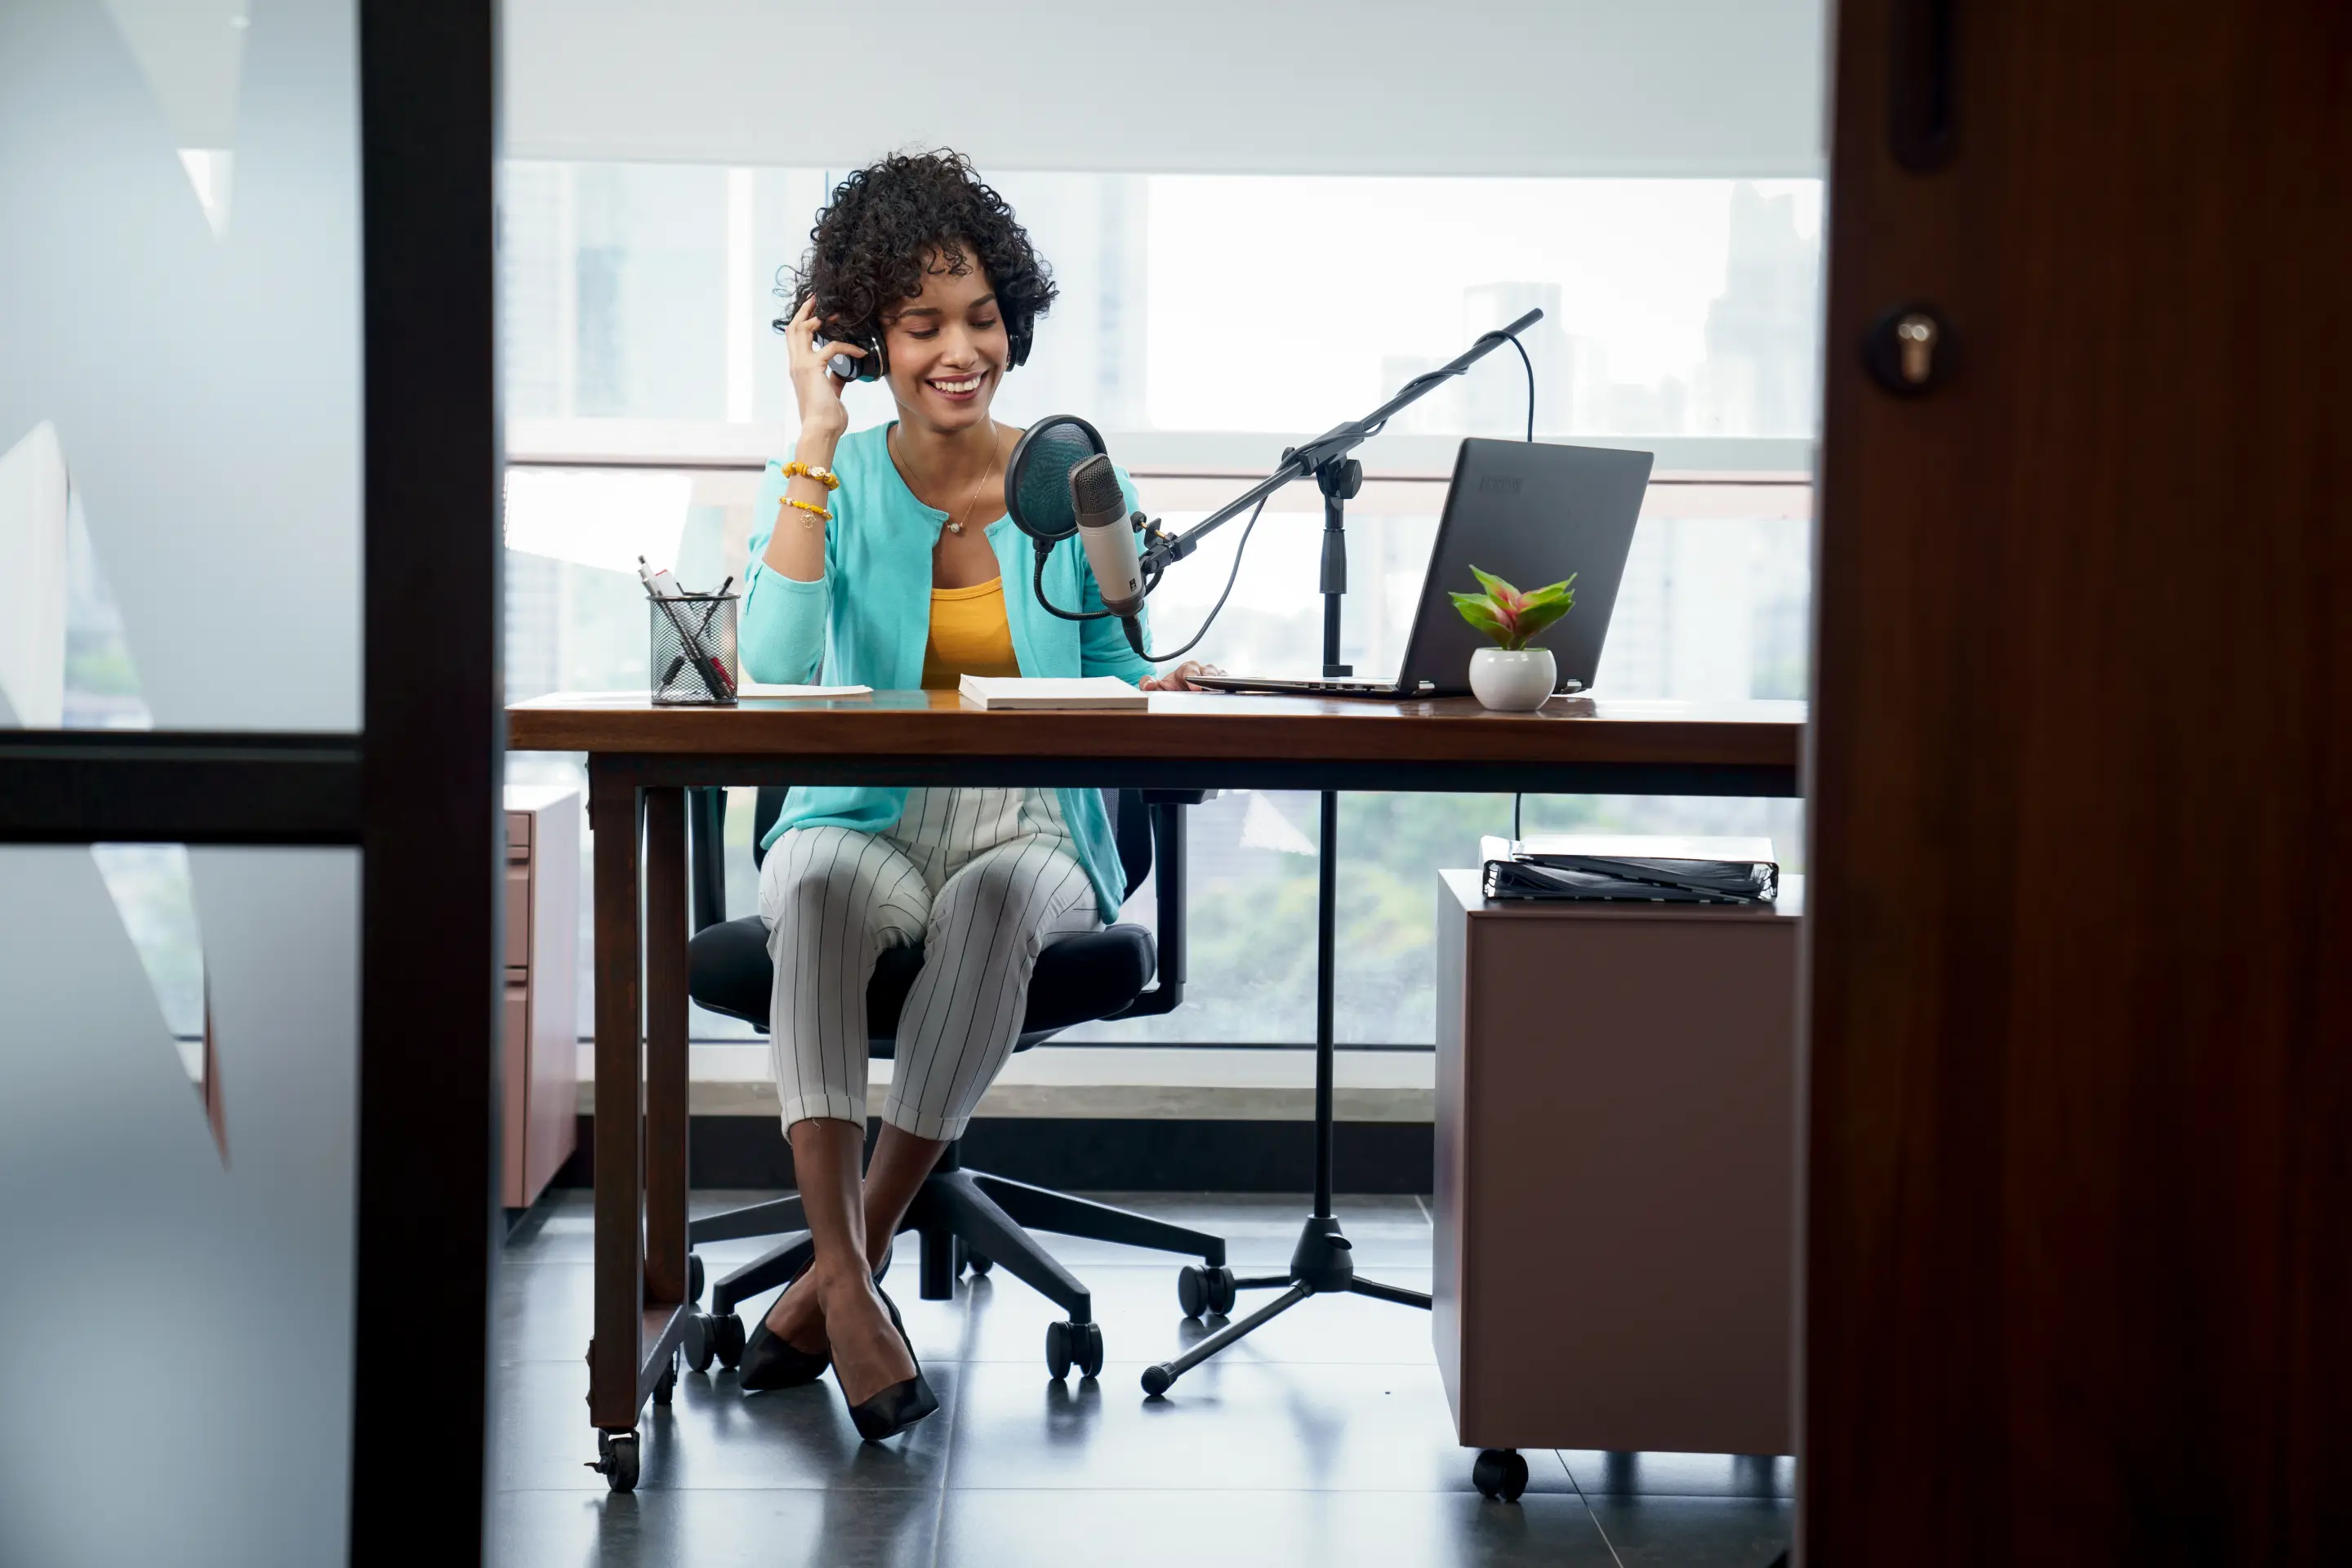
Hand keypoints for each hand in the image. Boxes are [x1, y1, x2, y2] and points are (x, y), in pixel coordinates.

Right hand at [784, 296, 855, 439]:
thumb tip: (843, 372)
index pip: (796, 340)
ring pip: (800, 330)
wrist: (821, 431)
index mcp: (799, 369)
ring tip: (834, 313)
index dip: (804, 323)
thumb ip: (835, 380)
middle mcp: (796, 364)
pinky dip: (848, 347)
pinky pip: (832, 348)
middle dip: (804, 311)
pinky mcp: (813, 368)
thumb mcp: (832, 394)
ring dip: (816, 317)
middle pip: (793, 329)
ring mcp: (801, 365)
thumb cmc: (826, 417)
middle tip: (816, 299)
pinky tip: (861, 352)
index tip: (817, 313)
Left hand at [1139, 661, 1224, 691]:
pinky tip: (1231, 691)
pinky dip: (1230, 685)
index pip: (1189, 669)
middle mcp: (1200, 670)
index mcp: (1185, 669)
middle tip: (1209, 685)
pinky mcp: (1222, 684)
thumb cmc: (1173, 691)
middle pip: (1207, 670)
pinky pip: (1228, 682)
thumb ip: (1150, 685)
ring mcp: (1213, 676)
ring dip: (1221, 681)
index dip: (1192, 676)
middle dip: (1209, 677)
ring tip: (1221, 689)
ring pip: (1219, 675)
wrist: (1182, 696)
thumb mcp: (1159, 689)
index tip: (1193, 685)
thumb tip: (1148, 684)